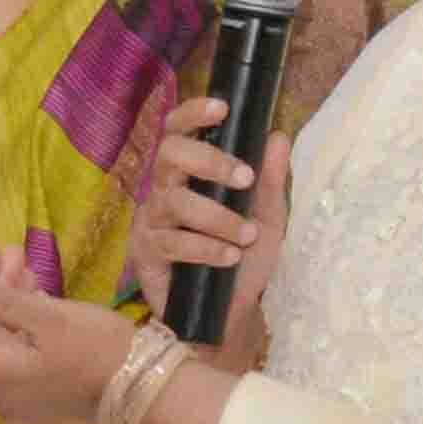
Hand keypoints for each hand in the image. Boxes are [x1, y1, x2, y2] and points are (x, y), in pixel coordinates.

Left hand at [0, 241, 154, 423]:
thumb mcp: (48, 317)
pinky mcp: (38, 396)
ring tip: (26, 267)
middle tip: (12, 251)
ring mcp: (17, 397)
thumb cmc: (97, 346)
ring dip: (13, 302)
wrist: (145, 387)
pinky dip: (25, 326)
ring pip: (6, 339)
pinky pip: (21, 354)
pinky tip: (36, 297)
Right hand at [124, 109, 291, 355]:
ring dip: (216, 216)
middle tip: (243, 178)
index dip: (193, 114)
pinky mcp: (145, 254)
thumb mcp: (267, 219)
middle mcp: (164, 191)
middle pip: (169, 154)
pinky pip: (172, 242)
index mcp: (190, 176)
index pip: (179, 132)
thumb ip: (270, 181)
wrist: (230, 315)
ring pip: (174, 202)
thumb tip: (277, 137)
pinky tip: (230, 258)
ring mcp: (151, 222)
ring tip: (246, 236)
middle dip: (209, 161)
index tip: (222, 108)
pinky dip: (206, 248)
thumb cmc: (243, 261)